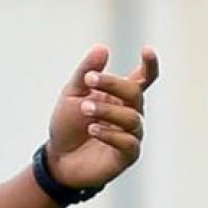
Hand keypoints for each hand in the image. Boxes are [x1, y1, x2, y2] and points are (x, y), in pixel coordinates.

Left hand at [45, 44, 159, 190]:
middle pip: (134, 93)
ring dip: (107, 110)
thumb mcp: (71, 94)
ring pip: (131, 118)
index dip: (149, 65)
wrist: (58, 159)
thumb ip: (86, 72)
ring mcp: (131, 135)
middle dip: (112, 84)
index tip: (147, 50)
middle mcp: (130, 114)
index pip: (143, 79)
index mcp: (120, 97)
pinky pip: (128, 142)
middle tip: (88, 81)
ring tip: (85, 108)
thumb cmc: (68, 124)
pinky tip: (92, 129)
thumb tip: (102, 48)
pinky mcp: (127, 156)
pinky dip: (110, 133)